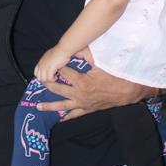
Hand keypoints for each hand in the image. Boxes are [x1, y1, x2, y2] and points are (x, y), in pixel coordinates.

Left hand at [34, 45, 73, 84]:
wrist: (63, 49)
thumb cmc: (59, 52)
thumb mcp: (50, 57)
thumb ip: (48, 62)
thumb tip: (50, 67)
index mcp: (40, 62)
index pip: (36, 73)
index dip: (41, 76)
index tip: (47, 77)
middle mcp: (41, 65)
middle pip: (39, 77)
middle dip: (45, 80)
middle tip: (51, 79)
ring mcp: (45, 67)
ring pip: (43, 79)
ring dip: (49, 80)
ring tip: (54, 78)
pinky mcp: (50, 69)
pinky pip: (49, 78)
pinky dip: (53, 79)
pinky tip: (56, 77)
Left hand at [36, 64, 157, 121]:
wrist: (128, 92)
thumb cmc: (116, 77)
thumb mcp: (102, 63)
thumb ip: (89, 55)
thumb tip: (80, 45)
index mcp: (81, 82)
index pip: (64, 72)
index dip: (58, 67)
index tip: (52, 63)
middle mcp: (79, 94)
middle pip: (58, 89)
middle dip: (48, 84)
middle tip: (40, 81)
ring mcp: (82, 104)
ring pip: (62, 106)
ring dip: (49, 106)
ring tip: (38, 106)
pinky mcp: (87, 110)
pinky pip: (75, 115)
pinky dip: (66, 117)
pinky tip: (59, 120)